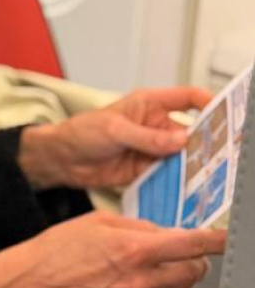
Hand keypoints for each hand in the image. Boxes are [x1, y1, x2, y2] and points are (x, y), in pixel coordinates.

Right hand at [0, 211, 225, 287]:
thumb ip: (135, 225)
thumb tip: (163, 232)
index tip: (223, 238)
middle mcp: (140, 281)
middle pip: (192, 273)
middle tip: (178, 254)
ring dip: (170, 281)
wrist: (31, 285)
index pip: (192, 246)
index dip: (214, 240)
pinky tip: (127, 287)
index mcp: (133, 249)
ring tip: (144, 270)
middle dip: (192, 261)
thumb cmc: (56, 250)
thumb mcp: (95, 222)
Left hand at [18, 86, 210, 189]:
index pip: (187, 98)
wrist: (63, 159)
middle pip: (194, 131)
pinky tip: (190, 189)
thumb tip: (180, 140)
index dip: (208, 102)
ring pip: (186, 156)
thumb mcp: (114, 130)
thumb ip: (146, 137)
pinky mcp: (150, 170)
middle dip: (207, 141)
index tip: (224, 114)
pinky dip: (181, 182)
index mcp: (150, 104)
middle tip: (218, 154)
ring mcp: (155, 149)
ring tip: (208, 174)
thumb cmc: (81, 132)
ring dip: (195, 164)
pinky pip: (172, 175)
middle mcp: (157, 126)